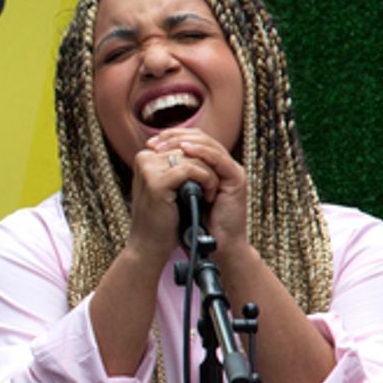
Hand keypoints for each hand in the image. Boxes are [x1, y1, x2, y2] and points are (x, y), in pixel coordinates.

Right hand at [124, 135, 216, 266]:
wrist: (150, 246)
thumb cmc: (162, 219)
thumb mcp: (168, 187)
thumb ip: (175, 166)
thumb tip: (197, 149)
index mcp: (145, 157)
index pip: (181, 143)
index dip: (201, 157)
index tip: (206, 178)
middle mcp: (144, 159)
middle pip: (188, 148)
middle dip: (207, 166)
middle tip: (211, 187)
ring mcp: (148, 169)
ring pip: (192, 158)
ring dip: (209, 174)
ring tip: (210, 193)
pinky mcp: (157, 182)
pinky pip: (191, 170)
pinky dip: (206, 181)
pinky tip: (208, 195)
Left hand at [145, 128, 249, 259]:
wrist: (210, 246)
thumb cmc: (192, 224)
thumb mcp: (175, 195)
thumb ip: (169, 176)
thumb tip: (146, 160)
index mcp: (207, 167)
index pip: (191, 141)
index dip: (171, 138)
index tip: (150, 143)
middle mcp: (220, 166)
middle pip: (200, 138)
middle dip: (175, 136)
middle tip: (155, 141)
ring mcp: (229, 171)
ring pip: (209, 144)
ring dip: (185, 141)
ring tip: (166, 143)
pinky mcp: (236, 179)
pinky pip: (218, 159)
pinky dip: (201, 152)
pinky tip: (185, 150)